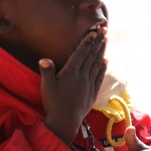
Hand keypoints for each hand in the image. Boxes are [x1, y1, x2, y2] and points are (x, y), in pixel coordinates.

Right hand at [41, 27, 107, 143]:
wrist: (66, 120)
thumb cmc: (53, 103)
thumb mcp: (47, 86)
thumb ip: (47, 71)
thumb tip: (45, 59)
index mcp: (71, 72)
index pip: (81, 54)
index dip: (88, 42)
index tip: (94, 32)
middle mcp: (82, 76)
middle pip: (92, 56)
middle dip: (98, 42)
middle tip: (104, 30)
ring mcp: (89, 84)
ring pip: (97, 64)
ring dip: (102, 51)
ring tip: (106, 41)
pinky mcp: (93, 92)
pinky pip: (99, 76)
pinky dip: (103, 67)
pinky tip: (106, 61)